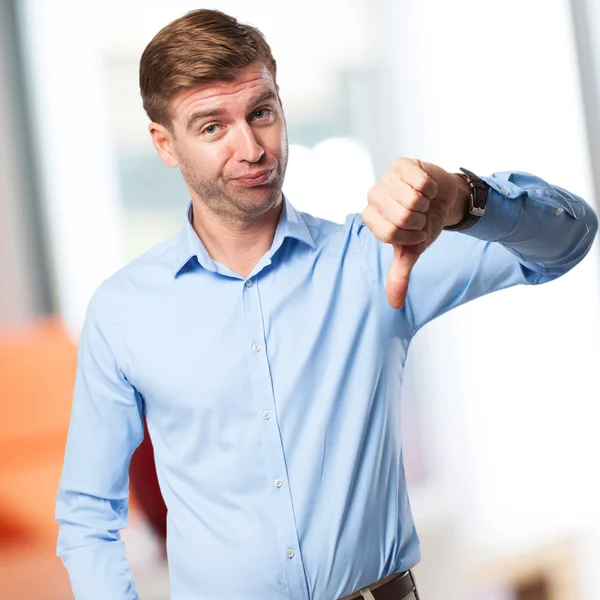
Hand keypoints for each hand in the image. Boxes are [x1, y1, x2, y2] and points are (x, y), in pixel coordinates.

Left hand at [361, 158, 466, 308]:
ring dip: (425, 204)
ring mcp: (385, 178)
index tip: (414, 232)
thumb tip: (394, 305)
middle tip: (420, 215)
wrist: (443, 200)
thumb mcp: (412, 250)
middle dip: (420, 220)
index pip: (390, 232)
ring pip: (411, 198)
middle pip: (401, 216)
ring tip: (422, 202)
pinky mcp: (401, 164)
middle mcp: (373, 197)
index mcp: (371, 218)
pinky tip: (426, 188)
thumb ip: (400, 274)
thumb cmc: (424, 224)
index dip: (410, 235)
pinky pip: (421, 181)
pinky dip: (430, 188)